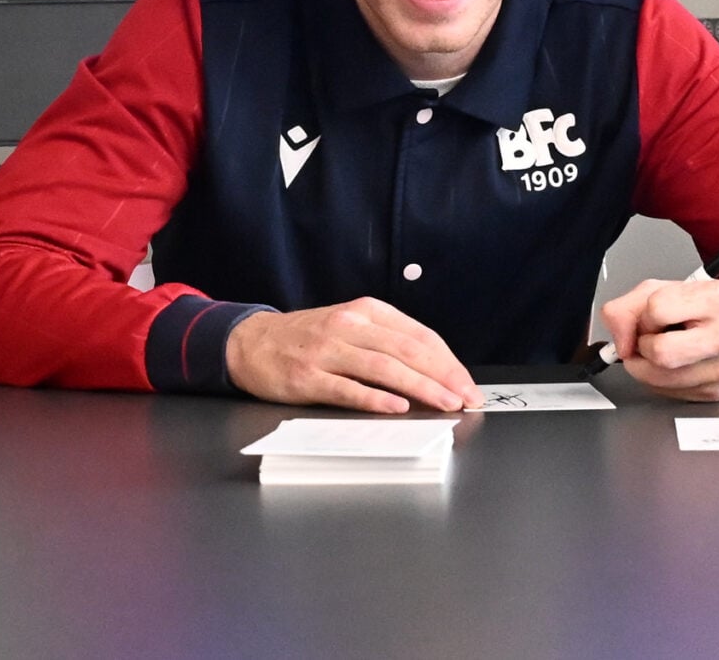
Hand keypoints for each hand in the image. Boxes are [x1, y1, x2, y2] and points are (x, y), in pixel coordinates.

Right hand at [224, 297, 483, 412]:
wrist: (250, 341)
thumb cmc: (307, 338)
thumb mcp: (350, 325)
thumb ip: (386, 341)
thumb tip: (433, 369)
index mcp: (368, 310)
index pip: (420, 336)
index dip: (448, 362)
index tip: (468, 384)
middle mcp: (351, 325)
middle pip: (409, 350)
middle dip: (444, 376)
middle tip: (466, 398)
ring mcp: (328, 350)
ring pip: (384, 368)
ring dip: (421, 387)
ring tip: (445, 403)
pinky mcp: (307, 376)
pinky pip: (347, 388)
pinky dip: (375, 398)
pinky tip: (397, 407)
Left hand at [601, 277, 718, 401]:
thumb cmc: (711, 309)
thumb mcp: (672, 289)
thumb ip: (630, 306)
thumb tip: (619, 341)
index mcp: (718, 299)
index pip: (657, 309)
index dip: (644, 316)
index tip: (652, 318)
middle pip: (660, 352)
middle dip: (644, 347)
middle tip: (653, 339)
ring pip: (661, 379)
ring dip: (648, 367)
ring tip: (664, 351)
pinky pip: (671, 394)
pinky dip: (663, 381)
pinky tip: (678, 366)